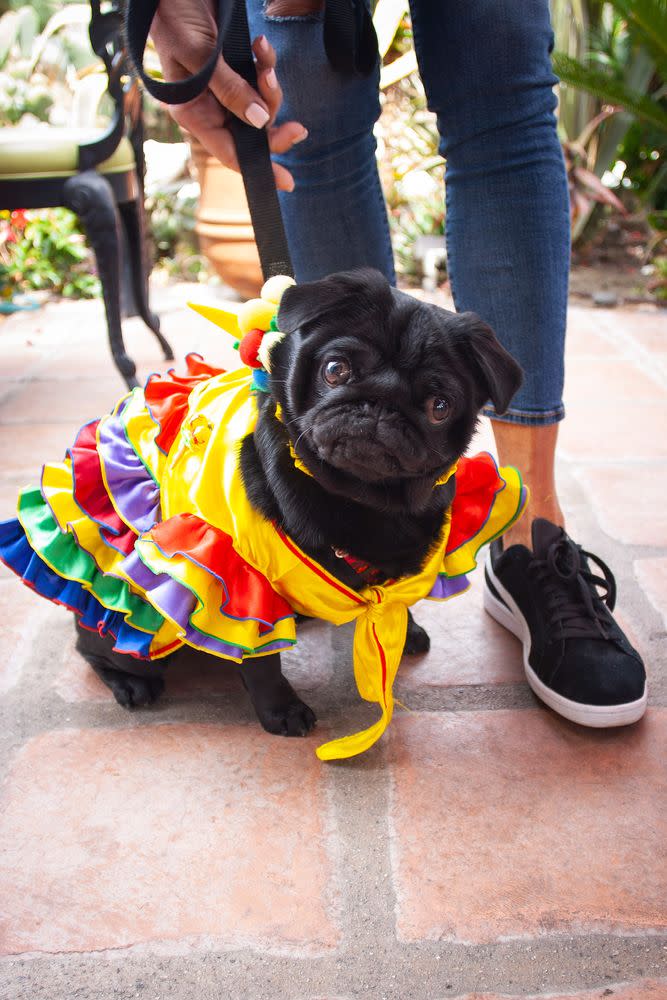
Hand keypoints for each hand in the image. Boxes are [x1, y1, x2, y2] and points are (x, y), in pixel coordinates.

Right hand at [149, 0, 306, 190]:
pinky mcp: (236, 67)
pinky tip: (262, 45)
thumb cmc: (173, 16)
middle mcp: (210, 105)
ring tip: (265, 57)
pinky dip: (267, 64)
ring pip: (261, 105)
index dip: (258, 167)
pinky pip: (261, 77)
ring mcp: (225, 87)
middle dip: (275, 127)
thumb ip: (230, 89)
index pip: (228, 152)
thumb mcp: (200, 55)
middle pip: (252, 132)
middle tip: (299, 129)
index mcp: (193, 112)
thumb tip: (259, 122)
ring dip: (271, 86)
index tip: (286, 182)